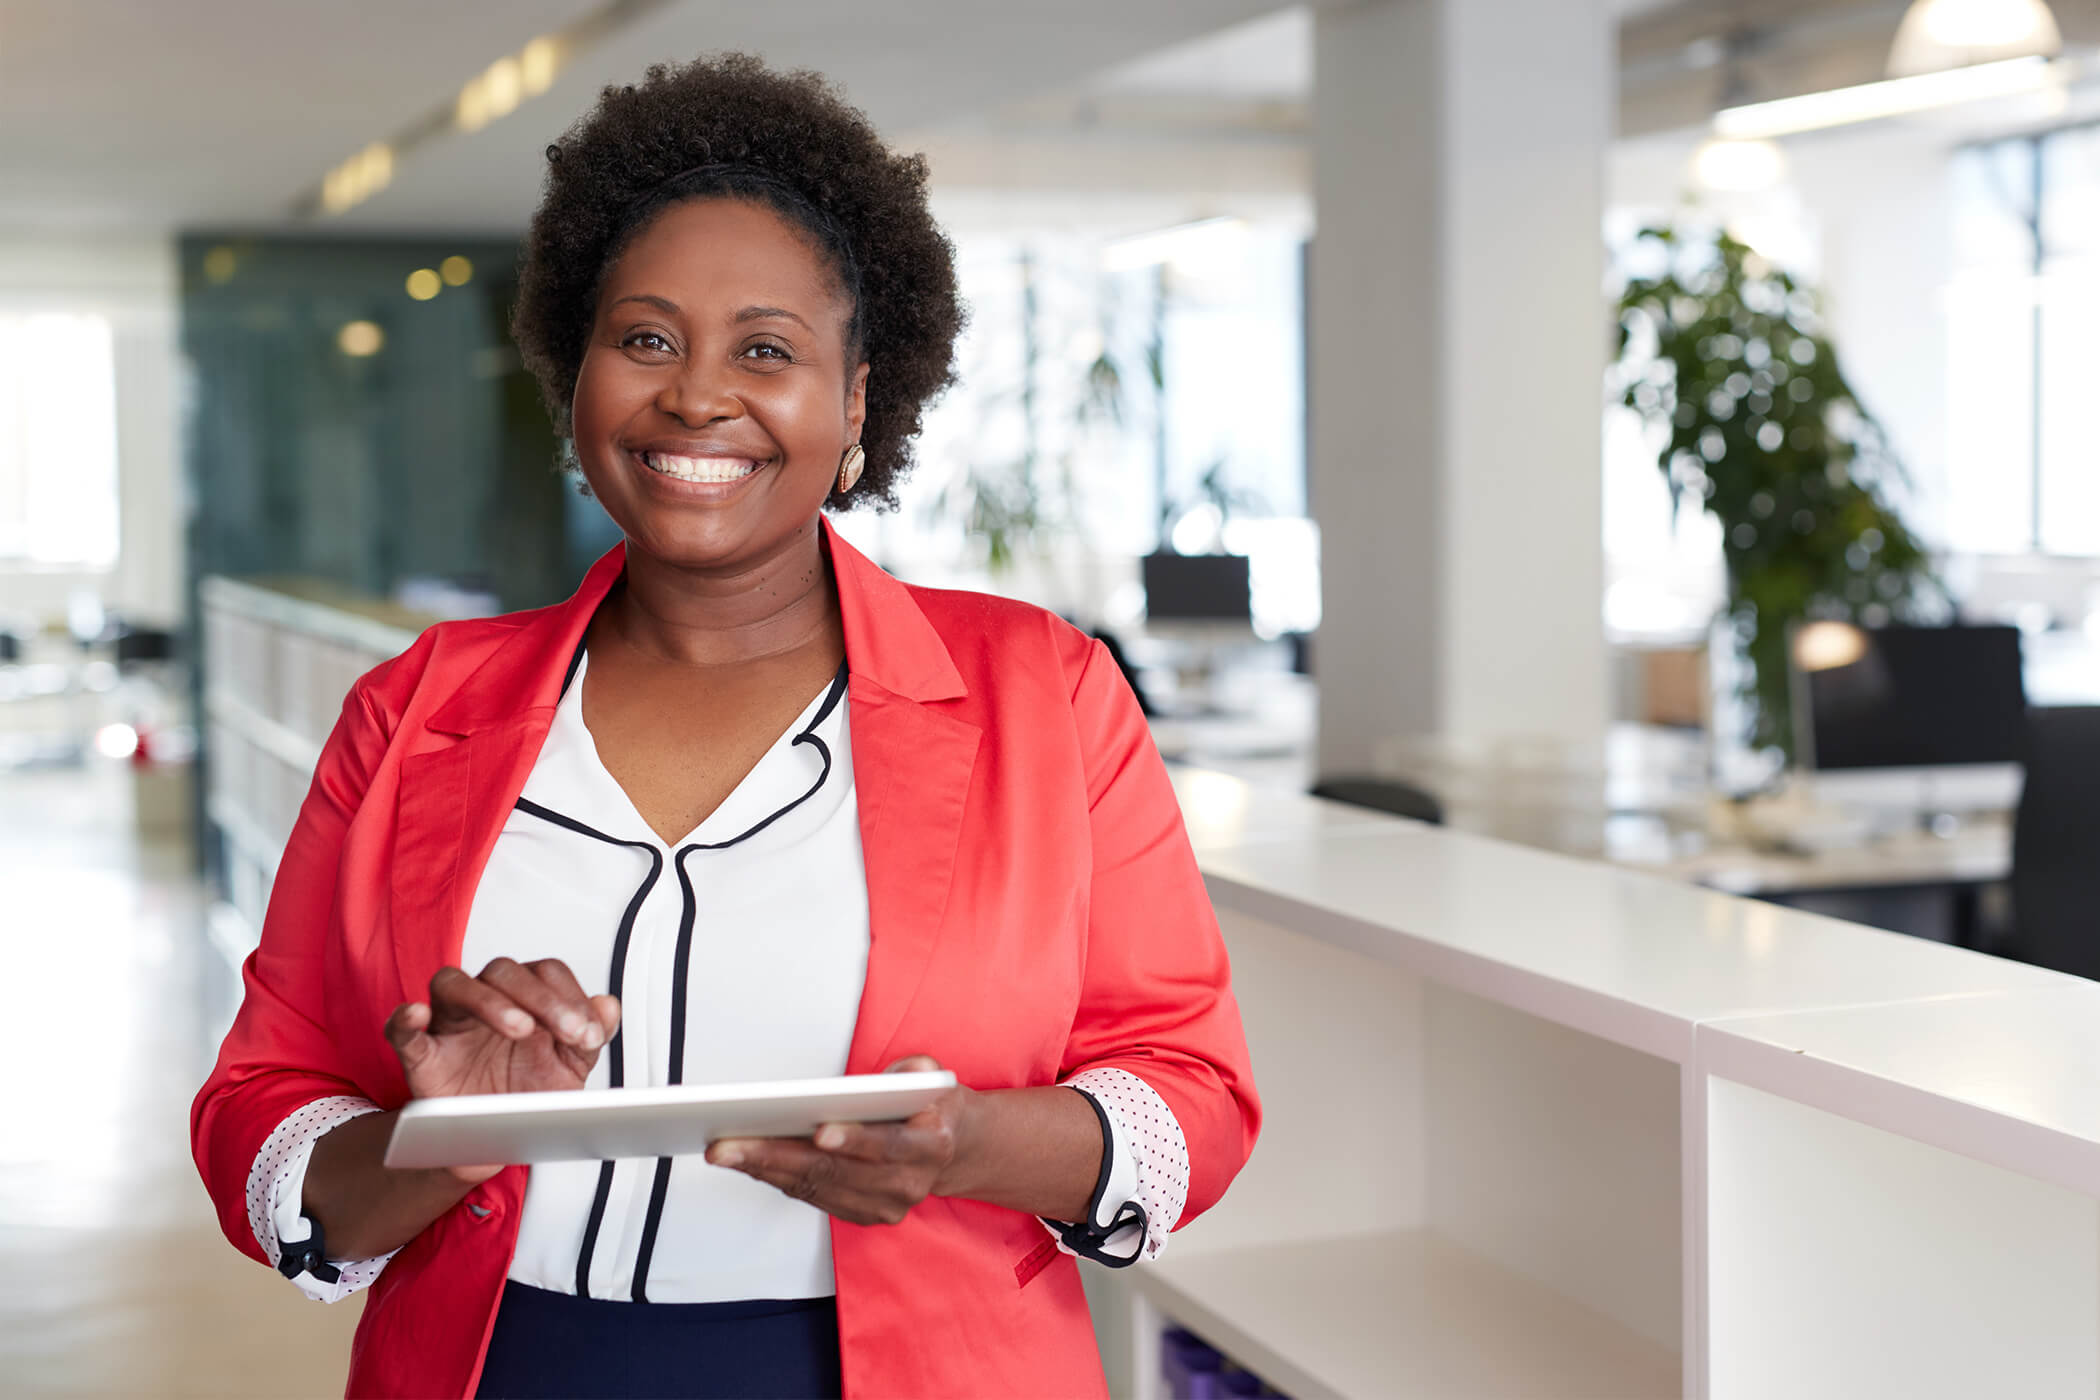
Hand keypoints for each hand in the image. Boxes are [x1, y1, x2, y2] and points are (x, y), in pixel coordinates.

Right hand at [384, 959, 621, 1182]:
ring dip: (489, 1000)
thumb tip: (608, 1005)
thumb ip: (590, 1038)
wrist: (492, 1141)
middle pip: (504, 971)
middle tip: (567, 1032)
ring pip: (454, 984)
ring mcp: (448, 1023)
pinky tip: (418, 1015)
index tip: (590, 1035)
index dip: (570, 997)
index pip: (545, 973)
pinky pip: (402, 1028)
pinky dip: (406, 1018)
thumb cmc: (527, 1093)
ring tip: (520, 1028)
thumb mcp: (569, 1069)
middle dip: (541, 998)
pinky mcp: (420, 1054)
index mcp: (523, 998)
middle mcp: (484, 1001)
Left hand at [706, 1056, 973, 1225]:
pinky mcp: (865, 1215)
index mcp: (931, 1146)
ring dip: (766, 1169)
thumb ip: (914, 1071)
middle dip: (777, 1157)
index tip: (819, 1132)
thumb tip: (883, 1080)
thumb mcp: (933, 1076)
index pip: (887, 1145)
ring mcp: (886, 1205)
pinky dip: (778, 1179)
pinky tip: (750, 1162)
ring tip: (727, 1150)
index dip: (854, 1139)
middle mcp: (908, 1183)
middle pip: (835, 1172)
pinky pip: (814, 1197)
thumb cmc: (932, 1106)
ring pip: (817, 1188)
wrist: (953, 1148)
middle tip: (730, 1145)